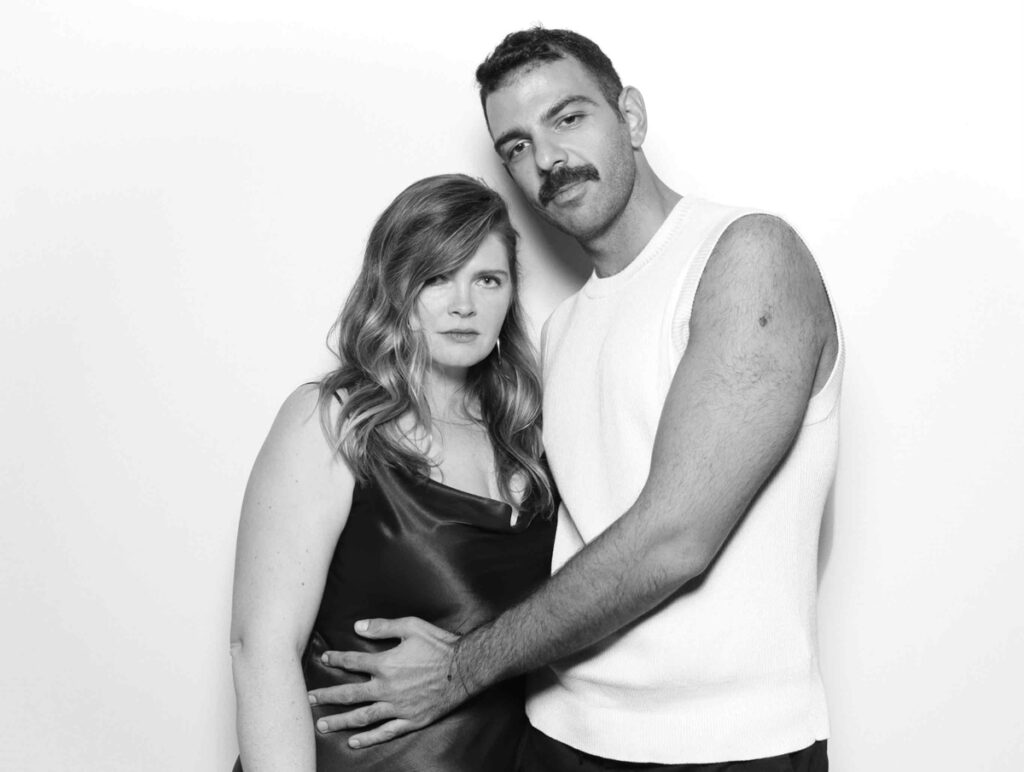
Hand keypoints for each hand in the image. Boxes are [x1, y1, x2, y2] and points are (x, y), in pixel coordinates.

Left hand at [307, 617, 469, 747]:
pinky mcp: (410, 720)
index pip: (353, 662)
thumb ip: (382, 627)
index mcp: (385, 664)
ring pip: (362, 716)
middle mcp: (387, 688)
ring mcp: (397, 707)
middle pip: (350, 694)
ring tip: (322, 724)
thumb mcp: (411, 626)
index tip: (325, 658)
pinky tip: (354, 742)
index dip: (337, 659)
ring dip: (340, 721)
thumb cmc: (440, 645)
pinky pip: (385, 732)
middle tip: (309, 699)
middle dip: (327, 696)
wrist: (465, 668)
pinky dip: (368, 738)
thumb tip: (357, 627)